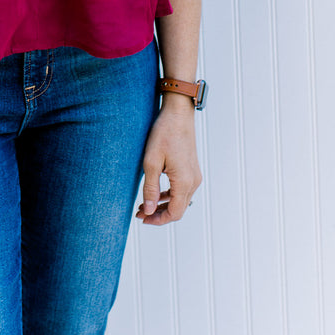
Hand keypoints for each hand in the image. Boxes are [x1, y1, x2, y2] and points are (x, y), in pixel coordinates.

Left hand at [135, 102, 201, 224]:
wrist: (178, 114)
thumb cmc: (164, 134)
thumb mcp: (151, 162)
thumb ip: (150, 188)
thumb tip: (148, 210)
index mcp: (184, 182)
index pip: (174, 213)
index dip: (158, 220)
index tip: (142, 218)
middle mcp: (193, 182)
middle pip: (178, 209)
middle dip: (159, 214)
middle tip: (140, 213)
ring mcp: (194, 175)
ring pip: (180, 201)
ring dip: (163, 205)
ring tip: (145, 205)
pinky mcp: (192, 170)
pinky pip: (182, 190)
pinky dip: (169, 196)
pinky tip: (156, 193)